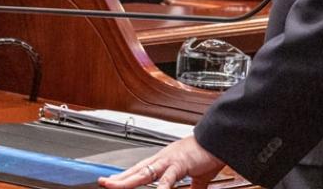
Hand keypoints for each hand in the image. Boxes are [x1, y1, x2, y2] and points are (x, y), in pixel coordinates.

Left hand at [99, 136, 225, 188]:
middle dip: (119, 178)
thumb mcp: (199, 176)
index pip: (141, 170)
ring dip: (128, 180)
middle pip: (136, 170)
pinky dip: (160, 188)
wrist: (219, 140)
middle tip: (103, 182)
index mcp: (166, 160)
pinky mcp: (179, 163)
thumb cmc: (208, 154)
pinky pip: (167, 178)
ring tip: (114, 185)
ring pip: (143, 172)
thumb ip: (193, 188)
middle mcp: (163, 158)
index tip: (114, 181)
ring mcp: (169, 160)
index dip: (127, 176)